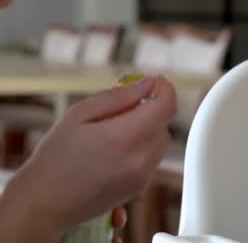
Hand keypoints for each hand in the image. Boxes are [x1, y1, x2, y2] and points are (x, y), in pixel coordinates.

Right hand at [0, 76, 175, 240]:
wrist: (44, 203)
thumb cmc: (55, 157)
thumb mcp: (80, 114)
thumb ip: (119, 96)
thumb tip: (148, 84)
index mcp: (125, 137)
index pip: (166, 106)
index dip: (165, 89)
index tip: (155, 82)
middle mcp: (140, 159)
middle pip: (164, 124)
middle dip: (150, 111)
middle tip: (121, 109)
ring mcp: (142, 177)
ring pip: (160, 142)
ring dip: (147, 130)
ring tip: (113, 133)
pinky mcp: (140, 188)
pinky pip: (152, 159)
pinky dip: (141, 149)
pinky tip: (114, 152)